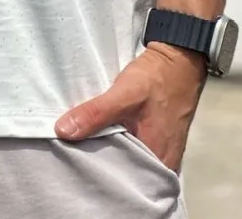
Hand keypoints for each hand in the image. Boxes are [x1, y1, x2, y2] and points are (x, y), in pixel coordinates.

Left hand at [53, 44, 206, 173]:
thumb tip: (63, 131)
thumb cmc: (157, 79)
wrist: (178, 60)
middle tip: (74, 152)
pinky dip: (117, 141)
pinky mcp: (156, 138)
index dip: (97, 174)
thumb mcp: (124, 94)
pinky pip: (132, 147)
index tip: (74, 163)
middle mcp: (162, 163)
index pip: (122, 181)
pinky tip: (102, 133)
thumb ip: (95, 114)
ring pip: (127, 158)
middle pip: (124, 172)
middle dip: (100, 163)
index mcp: (157, 161)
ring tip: (84, 143)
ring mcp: (160, 151)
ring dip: (108, 150)